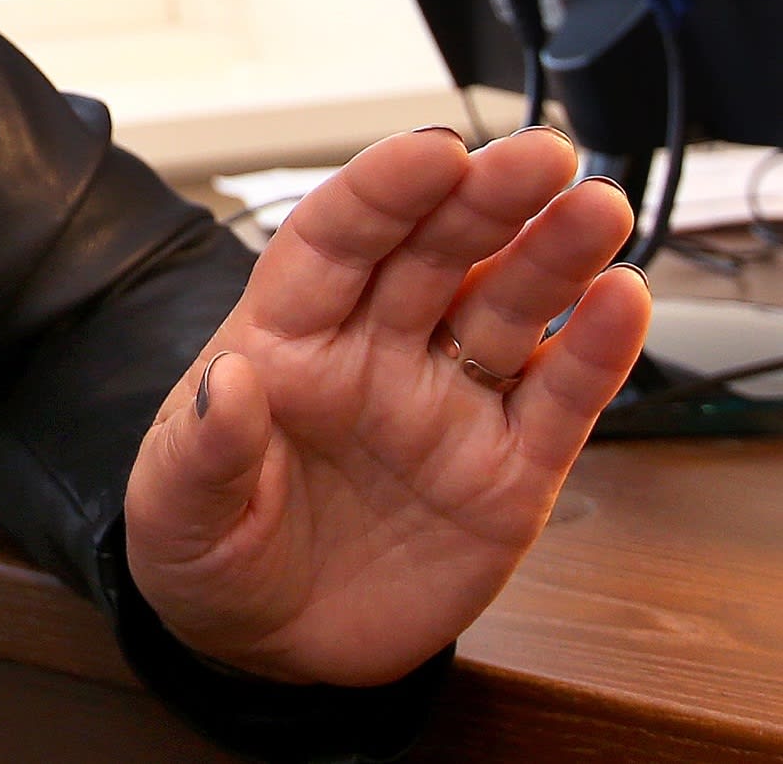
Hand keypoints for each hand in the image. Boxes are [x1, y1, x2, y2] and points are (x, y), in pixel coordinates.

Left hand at [123, 125, 651, 685]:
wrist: (266, 645)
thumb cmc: (208, 549)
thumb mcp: (174, 507)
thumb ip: (201, 447)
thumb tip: (225, 382)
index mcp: (285, 340)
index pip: (334, 243)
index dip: (382, 193)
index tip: (430, 154)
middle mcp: (374, 355)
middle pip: (435, 255)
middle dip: (487, 200)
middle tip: (540, 155)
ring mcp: (444, 405)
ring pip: (508, 309)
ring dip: (555, 257)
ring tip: (597, 209)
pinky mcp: (506, 472)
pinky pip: (557, 402)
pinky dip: (596, 354)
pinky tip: (624, 301)